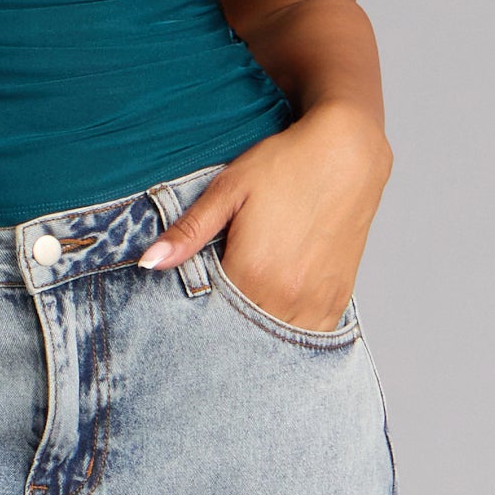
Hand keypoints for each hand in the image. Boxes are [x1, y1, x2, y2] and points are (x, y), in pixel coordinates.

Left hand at [138, 102, 392, 332]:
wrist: (347, 153)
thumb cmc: (285, 165)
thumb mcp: (228, 190)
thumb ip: (188, 231)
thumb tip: (147, 262)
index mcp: (253, 272)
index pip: (210, 316)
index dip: (195, 313)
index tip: (187, 304)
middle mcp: (287, 296)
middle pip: (242, 332)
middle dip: (223, 327)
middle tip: (211, 308)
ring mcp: (316, 302)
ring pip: (274, 340)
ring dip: (255, 330)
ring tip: (244, 302)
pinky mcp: (337, 299)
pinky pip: (306, 335)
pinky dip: (286, 330)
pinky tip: (272, 310)